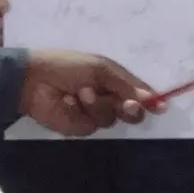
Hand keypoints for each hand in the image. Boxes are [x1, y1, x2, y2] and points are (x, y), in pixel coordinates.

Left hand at [19, 51, 153, 135]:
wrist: (32, 78)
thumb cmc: (66, 65)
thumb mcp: (99, 68)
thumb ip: (125, 84)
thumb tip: (151, 98)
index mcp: (113, 80)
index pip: (138, 93)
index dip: (151, 100)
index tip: (161, 106)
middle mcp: (107, 98)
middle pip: (132, 112)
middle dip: (132, 108)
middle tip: (127, 105)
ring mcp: (94, 114)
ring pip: (111, 118)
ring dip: (97, 104)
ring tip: (80, 92)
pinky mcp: (79, 127)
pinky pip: (92, 124)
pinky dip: (81, 111)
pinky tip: (67, 102)